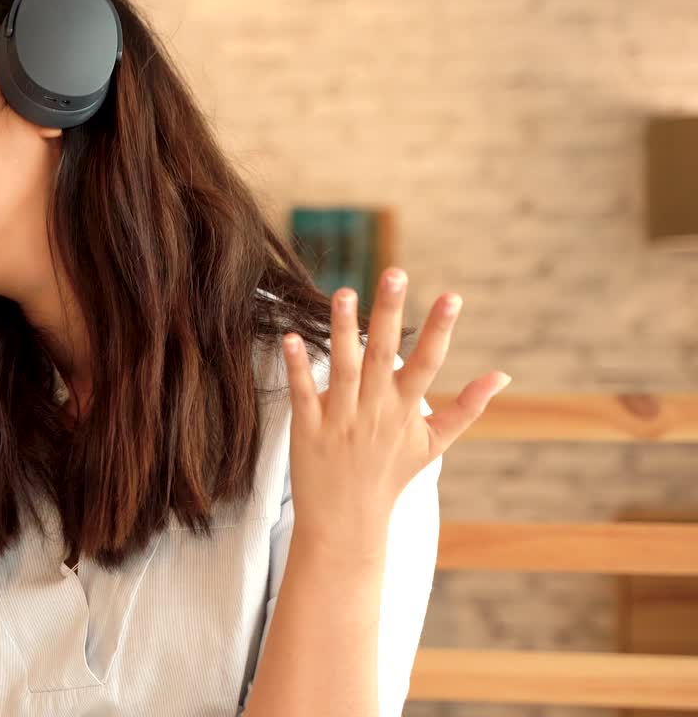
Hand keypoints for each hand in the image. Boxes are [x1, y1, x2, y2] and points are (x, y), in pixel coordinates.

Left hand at [282, 268, 509, 550]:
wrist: (346, 522)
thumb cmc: (390, 476)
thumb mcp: (433, 444)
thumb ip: (467, 407)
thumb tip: (503, 375)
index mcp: (406, 410)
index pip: (429, 363)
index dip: (440, 329)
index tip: (452, 295)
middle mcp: (376, 411)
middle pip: (385, 355)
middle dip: (391, 314)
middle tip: (395, 272)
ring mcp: (341, 419)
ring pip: (344, 368)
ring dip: (342, 330)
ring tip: (343, 291)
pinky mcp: (308, 428)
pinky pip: (303, 393)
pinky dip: (298, 367)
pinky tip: (291, 337)